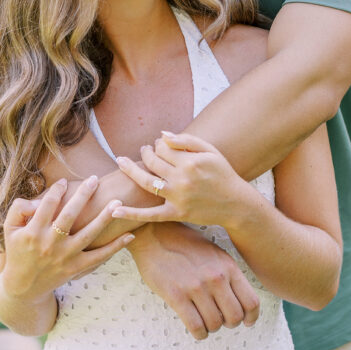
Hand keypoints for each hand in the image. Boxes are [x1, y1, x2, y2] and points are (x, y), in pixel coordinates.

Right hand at [1, 176, 134, 300]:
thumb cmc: (18, 252)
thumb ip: (19, 209)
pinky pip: (99, 257)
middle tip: (95, 179)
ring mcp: (65, 257)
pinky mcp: (76, 268)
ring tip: (117, 202)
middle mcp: (50, 244)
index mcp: (33, 232)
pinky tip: (130, 235)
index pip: (47, 205)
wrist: (23, 287)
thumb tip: (37, 199)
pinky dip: (115, 247)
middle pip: (69, 215)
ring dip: (104, 217)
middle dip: (83, 195)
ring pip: (88, 234)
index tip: (65, 181)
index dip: (57, 190)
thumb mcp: (9, 230)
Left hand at [114, 132, 250, 228]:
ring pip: (146, 182)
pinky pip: (150, 215)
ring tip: (121, 162)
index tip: (160, 145)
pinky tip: (114, 210)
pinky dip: (131, 213)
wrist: (236, 203)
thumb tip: (162, 135)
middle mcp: (182, 179)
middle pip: (153, 162)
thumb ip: (186, 140)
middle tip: (144, 150)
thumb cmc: (223, 174)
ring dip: (131, 170)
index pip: (163, 147)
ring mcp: (178, 198)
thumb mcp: (210, 151)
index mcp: (190, 161)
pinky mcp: (176, 214)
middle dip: (145, 153)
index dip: (158, 144)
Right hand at [127, 221, 259, 340]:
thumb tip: (240, 301)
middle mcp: (215, 277)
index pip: (251, 302)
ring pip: (215, 324)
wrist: (155, 234)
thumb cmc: (185, 245)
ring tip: (204, 321)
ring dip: (211, 328)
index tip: (245, 322)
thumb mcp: (215, 254)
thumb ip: (228, 275)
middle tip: (220, 319)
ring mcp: (196, 287)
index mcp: (228, 266)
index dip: (250, 318)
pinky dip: (199, 333)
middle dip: (229, 323)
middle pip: (234, 317)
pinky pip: (195, 326)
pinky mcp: (176, 295)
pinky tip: (196, 329)